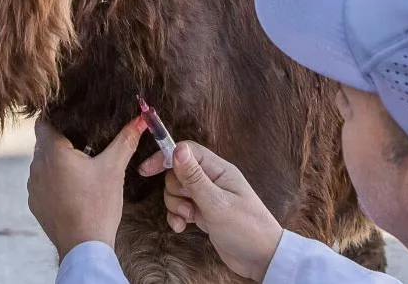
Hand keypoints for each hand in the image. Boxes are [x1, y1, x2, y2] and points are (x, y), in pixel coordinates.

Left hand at [28, 116, 144, 260]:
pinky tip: (73, 190)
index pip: (44, 123)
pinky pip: (42, 184)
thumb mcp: (114, 169)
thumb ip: (125, 141)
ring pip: (43, 164)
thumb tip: (139, 120)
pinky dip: (54, 182)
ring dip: (57, 163)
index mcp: (53, 152)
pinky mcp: (35, 203)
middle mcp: (37, 167)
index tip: (73, 122)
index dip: (57, 119)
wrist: (84, 247)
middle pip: (44, 143)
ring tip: (81, 169)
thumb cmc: (98, 207)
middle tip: (85, 145)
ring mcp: (33, 187)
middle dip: (62, 142)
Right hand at [141, 142, 283, 281]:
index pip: (187, 151)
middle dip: (174, 190)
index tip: (146, 170)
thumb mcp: (216, 203)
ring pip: (177, 191)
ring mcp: (207, 197)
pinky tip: (182, 227)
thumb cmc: (246, 229)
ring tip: (189, 218)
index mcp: (219, 170)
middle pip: (178, 172)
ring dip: (175, 206)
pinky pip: (181, 208)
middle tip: (187, 206)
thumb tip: (178, 148)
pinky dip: (177, 217)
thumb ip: (194, 177)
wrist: (261, 259)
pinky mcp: (204, 213)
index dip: (165, 157)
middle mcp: (212, 180)